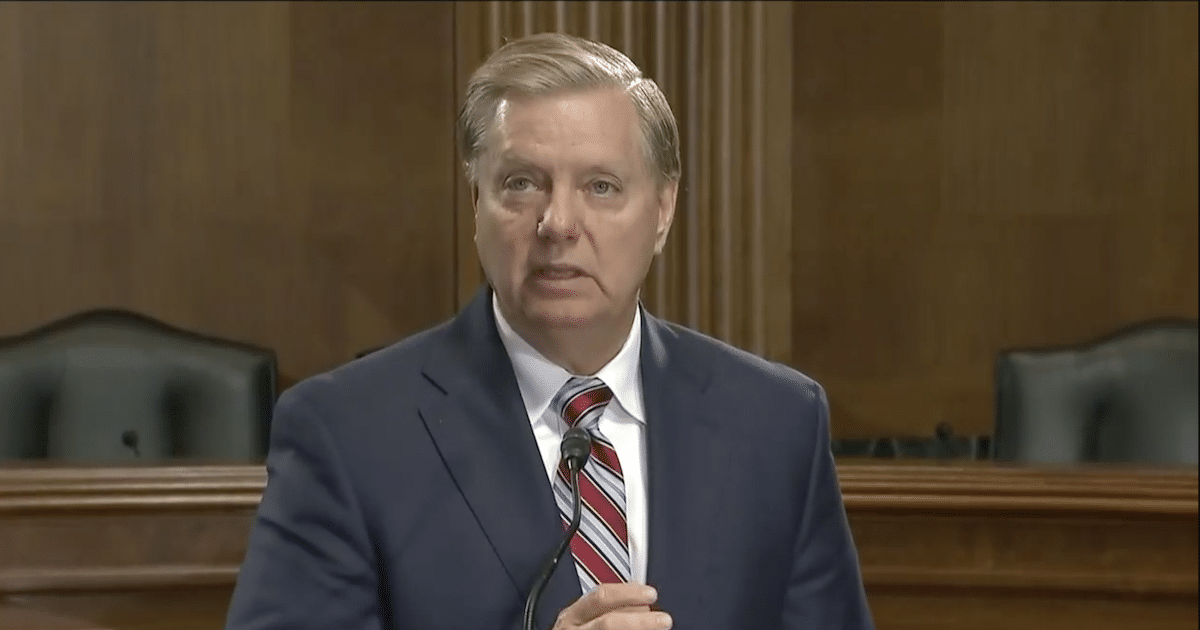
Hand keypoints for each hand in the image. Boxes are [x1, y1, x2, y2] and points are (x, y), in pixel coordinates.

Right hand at [553, 584, 672, 628]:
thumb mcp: (582, 620)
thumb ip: (605, 608)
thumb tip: (642, 603)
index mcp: (572, 615)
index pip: (600, 597)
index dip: (629, 593)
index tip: (651, 594)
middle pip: (608, 623)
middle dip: (639, 621)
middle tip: (664, 619)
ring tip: (660, 629)